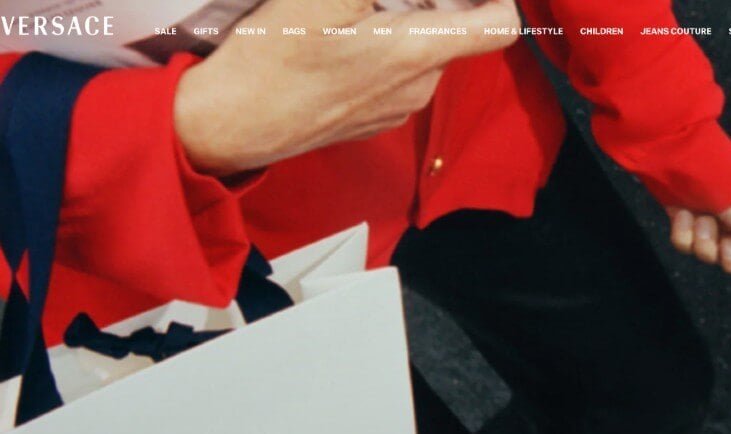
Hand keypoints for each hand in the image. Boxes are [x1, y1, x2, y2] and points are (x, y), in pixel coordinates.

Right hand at [173, 0, 519, 174]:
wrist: (231, 124)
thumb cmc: (273, 59)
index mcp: (419, 53)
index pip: (499, 26)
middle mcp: (419, 88)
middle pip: (454, 31)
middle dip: (428, 1)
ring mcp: (398, 110)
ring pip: (422, 51)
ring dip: (400, 24)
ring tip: (349, 15)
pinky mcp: (374, 120)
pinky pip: (396, 76)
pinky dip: (381, 51)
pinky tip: (337, 45)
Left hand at [668, 169, 730, 301]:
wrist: (677, 158)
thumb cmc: (724, 183)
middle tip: (726, 244)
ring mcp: (715, 219)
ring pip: (712, 254)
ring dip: (704, 242)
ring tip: (701, 219)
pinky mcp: (688, 219)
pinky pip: (688, 244)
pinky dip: (684, 233)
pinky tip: (682, 214)